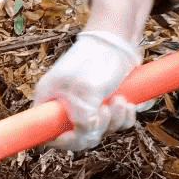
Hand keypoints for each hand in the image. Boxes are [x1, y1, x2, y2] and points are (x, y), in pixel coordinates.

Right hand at [33, 30, 140, 150]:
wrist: (118, 39)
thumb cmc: (96, 59)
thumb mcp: (85, 91)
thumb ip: (82, 119)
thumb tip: (88, 134)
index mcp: (50, 100)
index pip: (48, 133)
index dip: (63, 140)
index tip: (79, 134)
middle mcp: (66, 106)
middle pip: (79, 137)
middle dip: (97, 128)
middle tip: (106, 110)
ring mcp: (88, 106)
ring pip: (102, 131)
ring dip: (115, 120)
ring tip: (121, 100)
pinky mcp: (107, 104)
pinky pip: (118, 124)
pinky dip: (126, 116)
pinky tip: (129, 102)